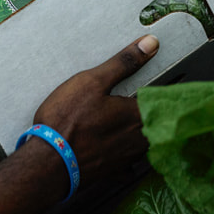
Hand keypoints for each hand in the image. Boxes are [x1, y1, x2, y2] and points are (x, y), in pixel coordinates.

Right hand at [30, 35, 158, 186]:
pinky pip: (129, 158)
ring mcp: (129, 157)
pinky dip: (124, 149)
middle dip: (152, 110)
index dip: (164, 89)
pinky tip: (112, 143)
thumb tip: (151, 43)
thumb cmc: (68, 119)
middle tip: (142, 100)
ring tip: (124, 120)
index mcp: (140, 114)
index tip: (166, 82)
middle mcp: (141, 138)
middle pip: (156, 120)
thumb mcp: (93, 81)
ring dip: (139, 130)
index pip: (165, 99)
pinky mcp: (116, 171)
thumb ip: (124, 62)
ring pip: (144, 140)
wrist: (48, 163)